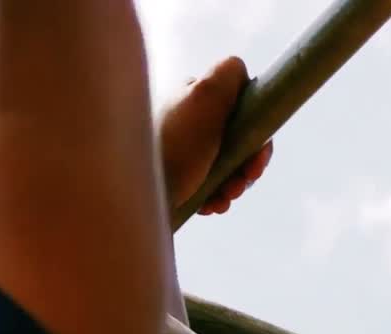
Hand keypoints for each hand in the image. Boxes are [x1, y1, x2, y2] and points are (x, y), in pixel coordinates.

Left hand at [158, 56, 274, 215]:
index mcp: (191, 97)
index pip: (240, 109)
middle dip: (245, 165)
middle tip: (240, 185)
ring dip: (233, 184)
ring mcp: (179, 151)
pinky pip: (206, 186)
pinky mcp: (173, 179)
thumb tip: (239, 70)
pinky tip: (210, 206)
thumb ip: (228, 74)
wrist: (133, 196)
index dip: (256, 134)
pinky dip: (215, 197)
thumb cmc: (173, 147)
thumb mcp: (204, 96)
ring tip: (224, 198)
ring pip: (224, 166)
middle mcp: (184, 120)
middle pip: (236, 140)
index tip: (256, 161)